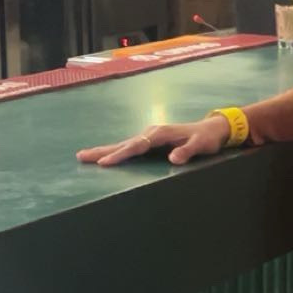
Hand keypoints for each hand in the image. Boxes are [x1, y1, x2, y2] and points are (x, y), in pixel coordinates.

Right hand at [76, 115, 230, 169]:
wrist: (210, 129)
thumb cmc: (205, 139)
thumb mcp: (200, 146)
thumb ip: (187, 151)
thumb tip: (173, 159)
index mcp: (160, 134)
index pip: (136, 146)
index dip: (120, 155)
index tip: (105, 163)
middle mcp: (151, 133)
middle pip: (123, 143)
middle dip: (102, 151)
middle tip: (81, 156)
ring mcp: (149, 136)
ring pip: (123, 144)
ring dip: (104, 150)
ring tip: (84, 156)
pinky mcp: (149, 140)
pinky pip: (129, 146)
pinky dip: (115, 151)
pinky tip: (105, 156)